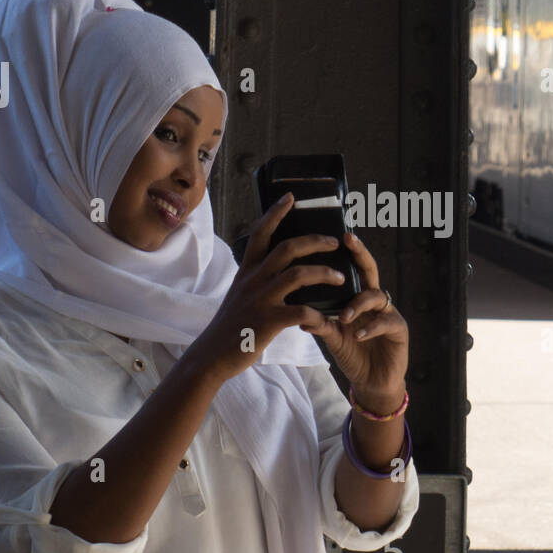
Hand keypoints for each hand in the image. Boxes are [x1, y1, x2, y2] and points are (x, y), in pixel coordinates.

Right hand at [191, 193, 345, 383]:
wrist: (212, 355)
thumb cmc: (230, 327)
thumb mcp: (239, 294)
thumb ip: (255, 279)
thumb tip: (272, 267)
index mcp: (247, 271)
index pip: (260, 233)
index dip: (275, 213)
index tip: (290, 197)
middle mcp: (253, 280)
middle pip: (287, 248)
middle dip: (315, 241)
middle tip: (334, 241)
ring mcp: (260, 299)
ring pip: (298, 275)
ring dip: (324, 273)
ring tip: (340, 276)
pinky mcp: (268, 321)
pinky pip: (301, 311)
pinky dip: (318, 314)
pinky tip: (327, 318)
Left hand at [297, 231, 407, 409]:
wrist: (372, 382)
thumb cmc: (352, 354)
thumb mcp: (332, 338)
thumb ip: (321, 324)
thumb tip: (300, 314)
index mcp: (356, 297)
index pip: (351, 268)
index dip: (345, 252)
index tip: (332, 233)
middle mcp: (374, 300)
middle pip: (369, 270)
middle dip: (360, 253)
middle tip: (348, 241)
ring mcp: (388, 312)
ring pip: (376, 296)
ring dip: (358, 304)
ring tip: (343, 317)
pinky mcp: (399, 329)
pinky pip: (385, 322)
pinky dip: (370, 328)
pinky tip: (357, 335)